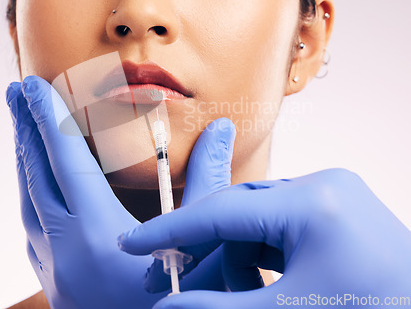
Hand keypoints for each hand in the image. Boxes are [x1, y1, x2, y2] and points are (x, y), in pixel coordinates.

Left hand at [6, 76, 236, 307]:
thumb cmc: (185, 306)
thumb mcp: (207, 247)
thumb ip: (212, 184)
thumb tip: (222, 131)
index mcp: (100, 236)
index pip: (65, 160)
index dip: (48, 118)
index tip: (31, 85)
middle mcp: (66, 250)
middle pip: (35, 174)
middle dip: (24, 127)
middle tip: (13, 90)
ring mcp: (55, 269)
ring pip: (26, 201)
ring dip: (24, 159)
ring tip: (22, 127)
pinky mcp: (55, 282)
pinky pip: (31, 226)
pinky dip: (30, 194)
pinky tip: (36, 186)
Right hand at [118, 169, 410, 307]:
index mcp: (315, 204)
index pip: (221, 212)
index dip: (171, 230)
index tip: (132, 242)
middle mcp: (325, 185)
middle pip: (239, 210)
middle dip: (203, 245)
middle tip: (170, 275)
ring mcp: (335, 193)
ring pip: (259, 216)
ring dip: (234, 250)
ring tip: (221, 286)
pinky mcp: (339, 208)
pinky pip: (283, 222)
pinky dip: (261, 248)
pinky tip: (251, 276)